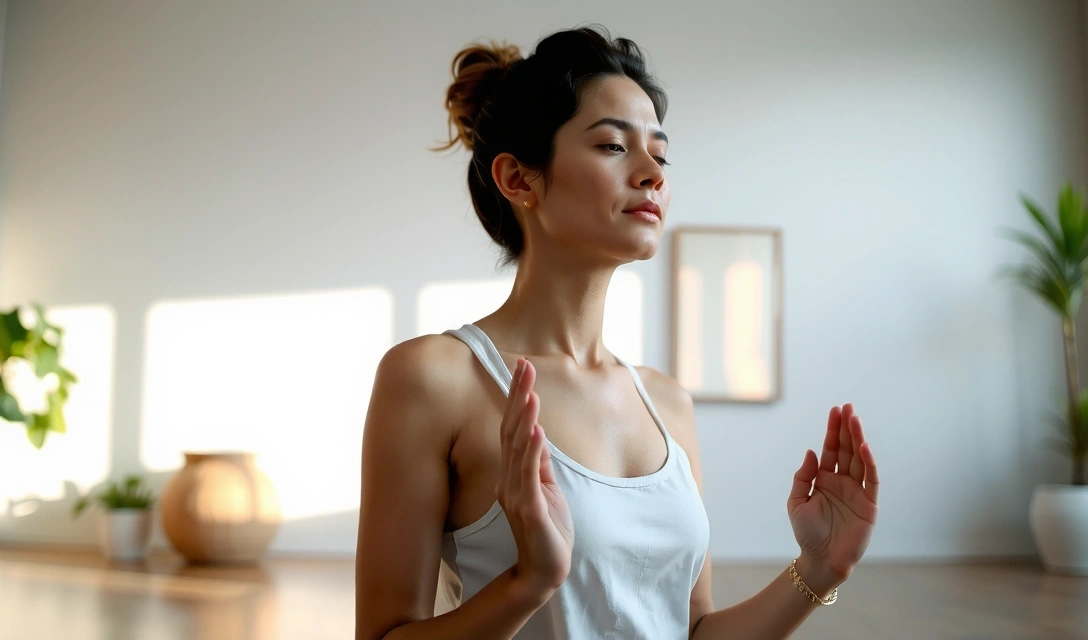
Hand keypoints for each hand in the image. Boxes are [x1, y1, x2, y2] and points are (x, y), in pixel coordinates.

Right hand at [497, 358, 573, 599]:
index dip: (516, 397)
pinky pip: (530, 478)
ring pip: (518, 450)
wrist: (544, 571)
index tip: (523, 367)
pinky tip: (538, 433)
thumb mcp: (546, 488)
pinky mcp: (531, 510)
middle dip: (518, 397)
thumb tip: (537, 431)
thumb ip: (539, 462)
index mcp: (514, 473)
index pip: (513, 427)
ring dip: (525, 420)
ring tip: (530, 393)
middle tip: (524, 366)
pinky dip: (533, 453)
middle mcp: (510, 479)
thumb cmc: (547, 530)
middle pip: (511, 431)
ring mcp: (518, 495)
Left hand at [787, 404, 878, 585]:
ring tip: (855, 420)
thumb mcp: (796, 501)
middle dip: (847, 428)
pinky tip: (864, 446)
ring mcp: (856, 491)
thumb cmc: (806, 533)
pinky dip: (869, 462)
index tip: (835, 410)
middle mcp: (842, 481)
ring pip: (859, 459)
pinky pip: (870, 479)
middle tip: (848, 408)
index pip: (830, 449)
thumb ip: (803, 476)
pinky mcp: (869, 504)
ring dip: (858, 439)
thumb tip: (812, 451)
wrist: (820, 560)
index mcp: (824, 479)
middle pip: (846, 449)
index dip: (833, 430)